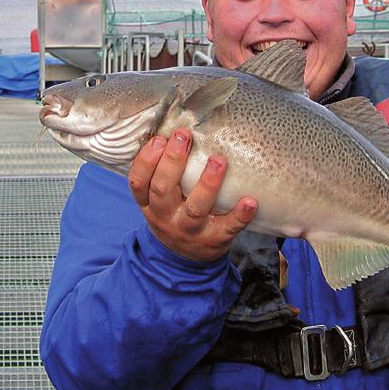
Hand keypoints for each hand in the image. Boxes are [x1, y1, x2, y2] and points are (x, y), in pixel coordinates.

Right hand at [128, 129, 257, 261]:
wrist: (186, 260)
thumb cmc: (174, 215)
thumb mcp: (158, 201)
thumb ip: (161, 173)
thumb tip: (174, 129)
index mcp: (149, 204)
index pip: (138, 182)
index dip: (146, 161)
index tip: (159, 139)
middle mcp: (166, 217)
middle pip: (163, 190)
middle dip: (173, 162)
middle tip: (185, 136)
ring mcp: (190, 230)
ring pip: (195, 208)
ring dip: (207, 184)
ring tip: (218, 161)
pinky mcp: (215, 240)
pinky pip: (228, 228)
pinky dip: (239, 216)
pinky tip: (250, 201)